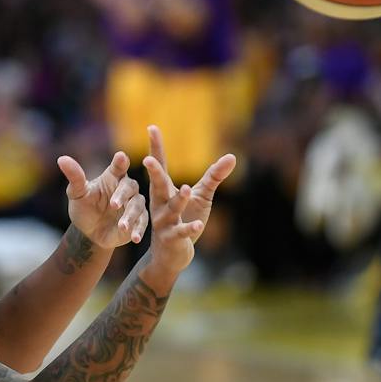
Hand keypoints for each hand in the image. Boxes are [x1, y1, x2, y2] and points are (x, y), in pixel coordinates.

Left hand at [59, 152, 148, 249]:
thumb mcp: (77, 193)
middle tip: (113, 205)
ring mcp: (134, 203)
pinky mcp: (139, 219)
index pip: (117, 167)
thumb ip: (74, 177)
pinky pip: (142, 222)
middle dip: (122, 195)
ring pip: (137, 205)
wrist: (89, 233)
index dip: (120, 162)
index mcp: (112, 177)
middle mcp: (126, 188)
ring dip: (130, 215)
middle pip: (130, 186)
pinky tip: (135, 238)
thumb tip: (61, 159)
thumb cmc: (84, 208)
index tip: (120, 157)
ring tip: (122, 226)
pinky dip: (139, 229)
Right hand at [143, 127, 235, 284]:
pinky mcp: (172, 238)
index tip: (151, 128)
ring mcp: (164, 221)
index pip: (160, 166)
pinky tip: (199, 223)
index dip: (156, 147)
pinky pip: (182, 232)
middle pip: (157, 185)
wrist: (171, 254)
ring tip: (187, 189)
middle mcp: (160, 203)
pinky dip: (190, 228)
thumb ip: (214, 176)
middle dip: (153, 173)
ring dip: (179, 200)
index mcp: (164, 190)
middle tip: (148, 159)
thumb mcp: (202, 196)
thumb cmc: (184, 219)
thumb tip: (233, 156)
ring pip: (171, 209)